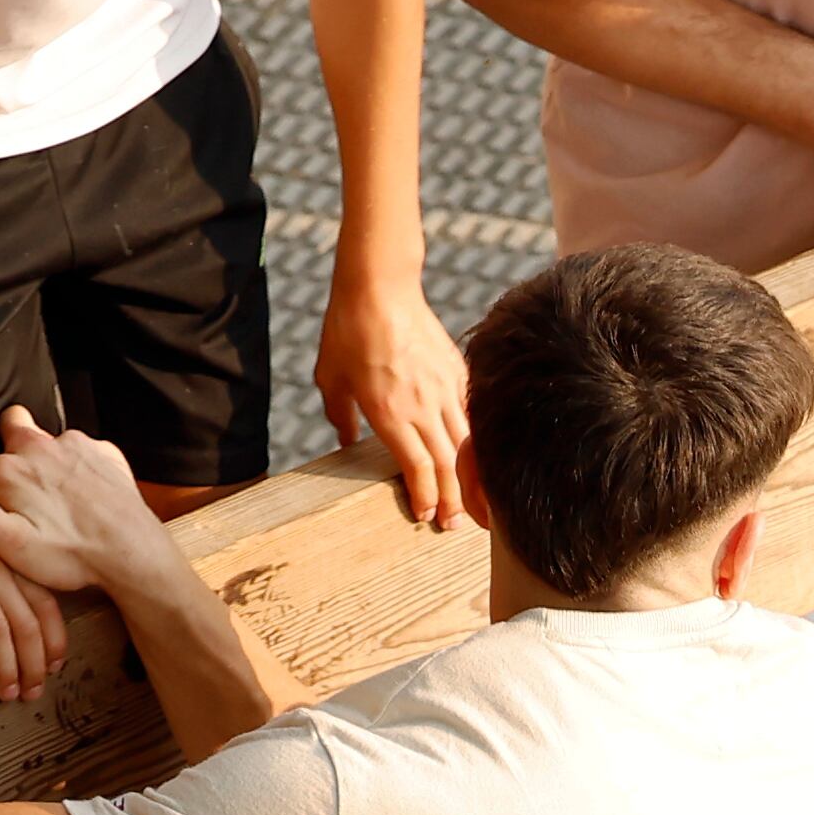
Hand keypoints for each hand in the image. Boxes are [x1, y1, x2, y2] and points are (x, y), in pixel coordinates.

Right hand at [0, 407, 175, 603]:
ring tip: (59, 493)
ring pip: (50, 438)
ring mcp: (75, 445)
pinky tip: (88, 492)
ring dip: (50, 456)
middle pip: (12, 429)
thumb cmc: (70, 555)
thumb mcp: (12, 545)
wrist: (134, 554)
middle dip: (11, 443)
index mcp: (9, 469)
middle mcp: (39, 447)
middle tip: (21, 478)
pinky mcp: (105, 453)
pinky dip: (83, 463)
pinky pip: (86, 449)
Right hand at [0, 447, 74, 699]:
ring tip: (7, 694)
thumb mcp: (10, 525)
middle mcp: (2, 576)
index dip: (52, 646)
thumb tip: (29, 589)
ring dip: (5, 669)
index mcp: (22, 563)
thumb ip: (21, 557)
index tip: (53, 667)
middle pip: (27, 633)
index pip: (48, 614)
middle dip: (32, 669)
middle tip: (31, 694)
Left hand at [318, 273, 470, 529]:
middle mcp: (423, 407)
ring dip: (475, 481)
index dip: (425, 498)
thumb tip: (348, 440)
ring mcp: (446, 390)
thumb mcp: (330, 377)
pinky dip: (480, 444)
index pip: (418, 469)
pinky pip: (474, 416)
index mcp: (391, 413)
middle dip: (456, 502)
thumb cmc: (349, 329)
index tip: (425, 517)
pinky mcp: (458, 373)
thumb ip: (341, 415)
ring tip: (483, 507)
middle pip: (449, 467)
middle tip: (460, 528)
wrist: (380, 286)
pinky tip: (482, 460)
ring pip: (469, 447)